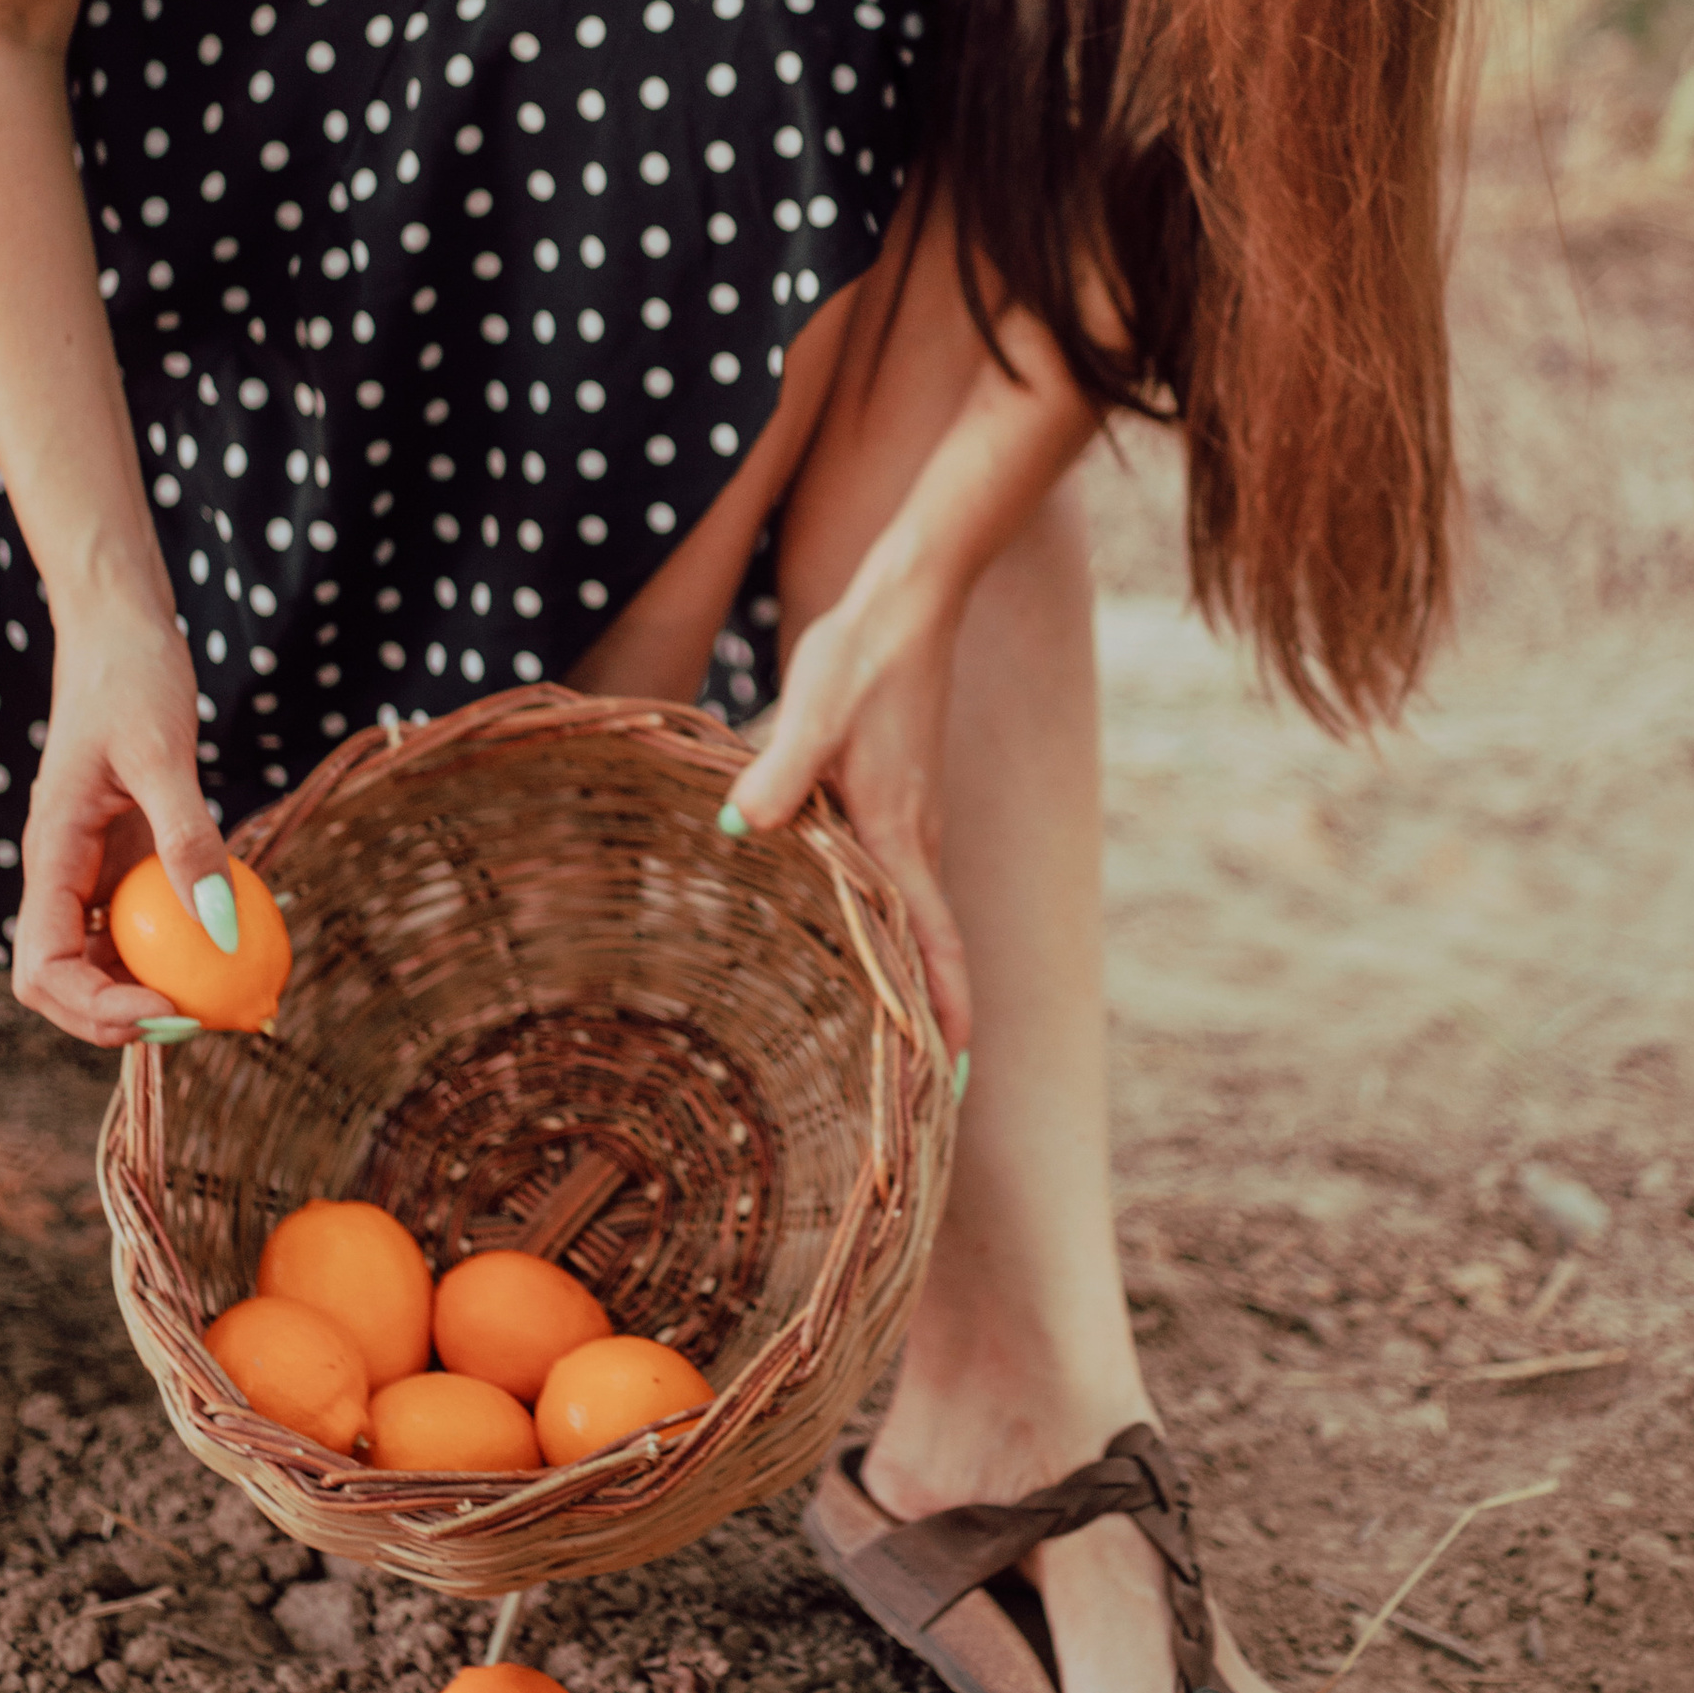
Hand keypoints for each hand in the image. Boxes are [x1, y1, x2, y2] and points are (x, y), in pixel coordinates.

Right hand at [12, 600, 236, 1046]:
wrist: (122, 634)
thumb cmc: (132, 680)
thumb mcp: (164, 753)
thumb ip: (188, 837)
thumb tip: (223, 928)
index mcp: (49, 856)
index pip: (43, 968)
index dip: (93, 1010)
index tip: (165, 1012)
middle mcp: (62, 875)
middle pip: (68, 982)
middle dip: (122, 1019)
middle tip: (205, 1023)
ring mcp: (92, 871)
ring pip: (107, 961)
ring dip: (155, 991)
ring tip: (232, 1002)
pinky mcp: (125, 860)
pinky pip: (146, 922)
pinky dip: (183, 947)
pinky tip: (239, 948)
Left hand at [725, 539, 972, 1058]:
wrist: (907, 601)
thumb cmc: (860, 657)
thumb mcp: (812, 710)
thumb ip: (778, 771)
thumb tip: (739, 827)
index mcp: (898, 833)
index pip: (934, 941)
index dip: (946, 1010)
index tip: (954, 1077)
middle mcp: (915, 837)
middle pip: (933, 945)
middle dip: (933, 1016)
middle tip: (923, 1091)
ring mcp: (912, 818)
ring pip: (919, 915)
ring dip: (915, 974)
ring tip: (896, 1037)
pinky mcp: (898, 797)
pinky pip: (902, 882)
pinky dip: (897, 927)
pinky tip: (859, 937)